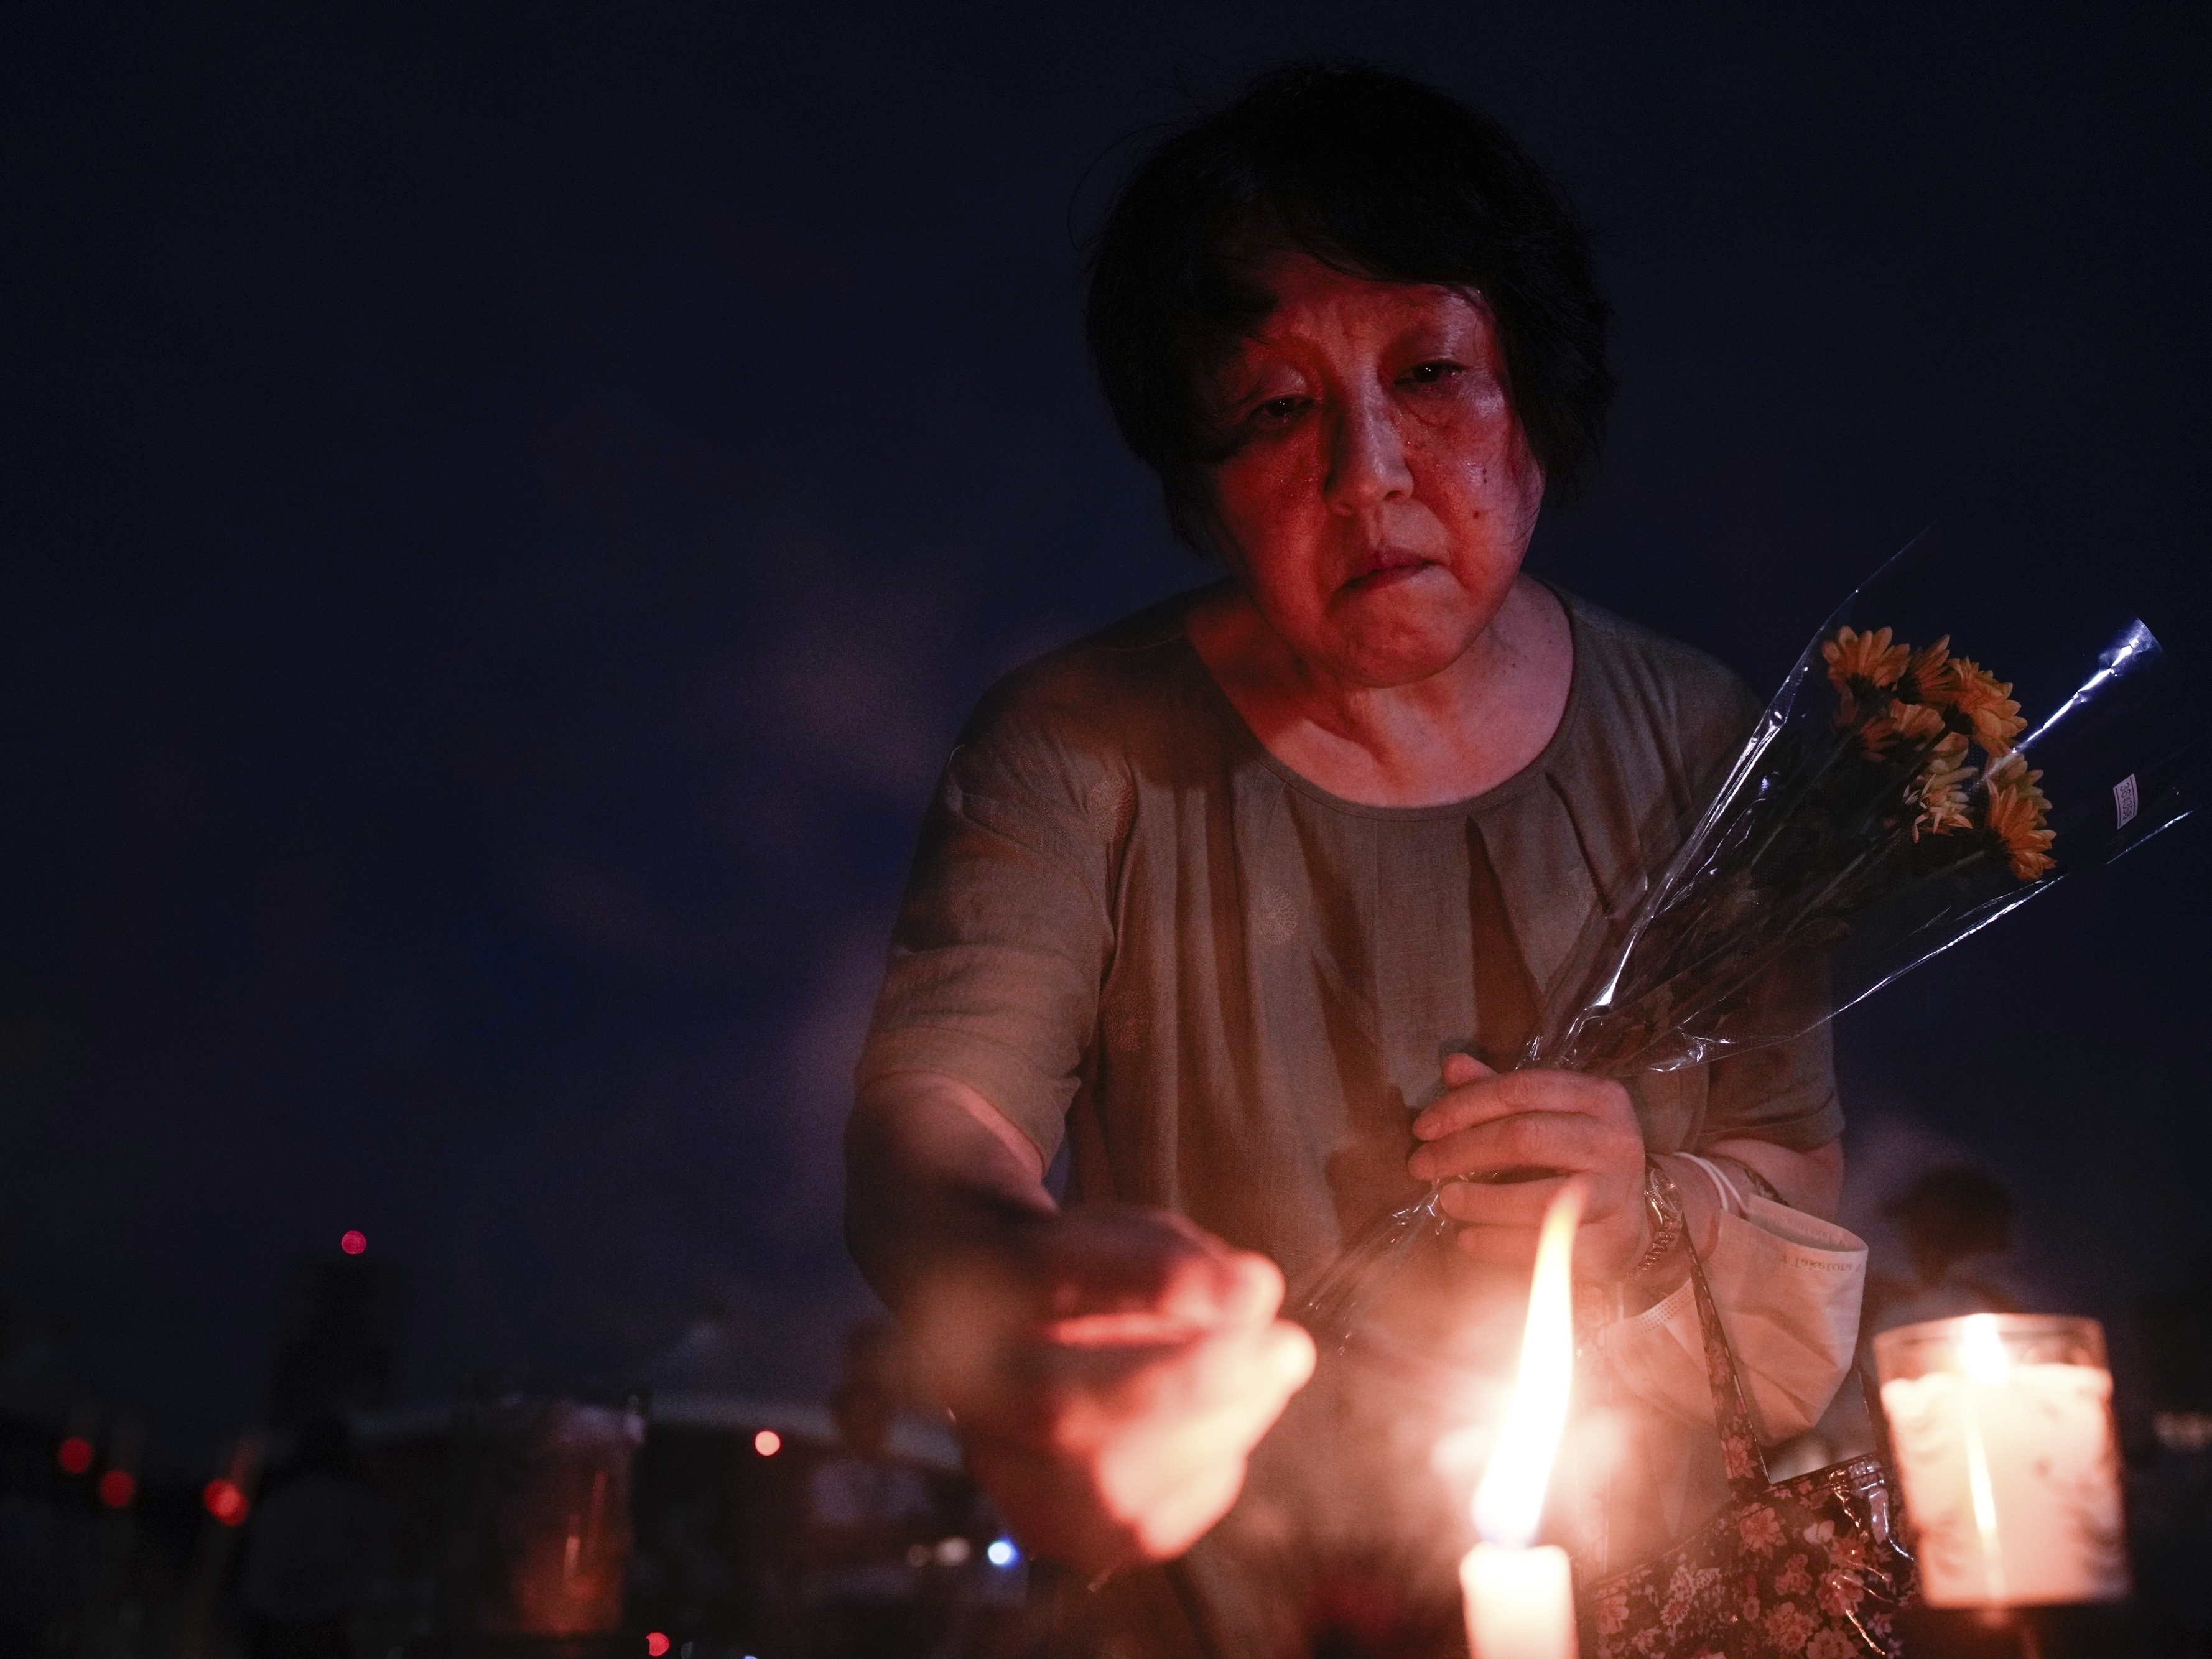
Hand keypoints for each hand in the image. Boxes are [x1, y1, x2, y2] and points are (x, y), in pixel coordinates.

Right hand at [912, 1204, 1315, 1573]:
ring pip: (1110, 1485)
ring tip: (1269, 1375)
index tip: (1255, 1286)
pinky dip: (1206, 1475)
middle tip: (1290, 1349)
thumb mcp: (1118, 1235)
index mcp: (974, 1283)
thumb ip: (1177, 1259)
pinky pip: (1147, 1527)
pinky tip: (1219, 1428)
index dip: (1159, 1285)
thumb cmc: (1073, 1277)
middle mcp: (966, 1390)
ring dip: (1220, 1430)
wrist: (993, 1335)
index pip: (1048, 1282)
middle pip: (1068, 1411)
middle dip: (1200, 1386)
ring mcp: (1000, 1474)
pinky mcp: (1053, 1532)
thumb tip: (1254, 1295)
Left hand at [1407, 1053, 1650, 1278]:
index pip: (1519, 1090)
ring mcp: (1617, 1195)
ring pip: (1536, 1198)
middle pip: (1523, 1138)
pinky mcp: (1611, 1242)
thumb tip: (1451, 1066)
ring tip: (1445, 1201)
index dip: (1463, 1106)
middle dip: (1461, 1151)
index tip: (1422, 1128)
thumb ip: (1499, 1090)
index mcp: (1598, 1097)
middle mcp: (1614, 1141)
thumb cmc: (1579, 1155)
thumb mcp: (1547, 1113)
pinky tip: (1467, 1238)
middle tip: (1420, 1165)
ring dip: (1479, 1201)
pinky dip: (1497, 1243)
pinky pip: (1544, 1246)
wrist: (1639, 1216)